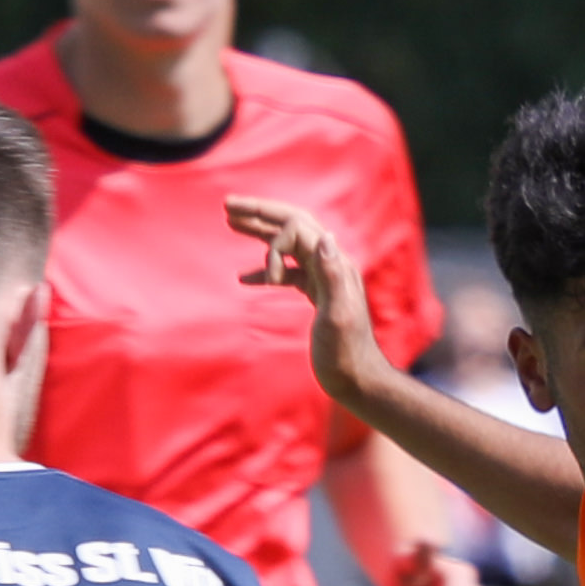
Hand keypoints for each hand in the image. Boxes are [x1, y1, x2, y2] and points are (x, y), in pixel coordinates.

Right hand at [223, 196, 383, 411]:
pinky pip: (288, 272)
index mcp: (335, 265)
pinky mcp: (316, 295)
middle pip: (292, 226)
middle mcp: (330, 265)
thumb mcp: (339, 316)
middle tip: (227, 205)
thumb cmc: (347, 354)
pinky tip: (244, 278)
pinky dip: (265, 270)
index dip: (274, 243)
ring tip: (230, 222)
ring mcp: (323, 279)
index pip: (298, 227)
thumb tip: (325, 237)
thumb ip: (333, 276)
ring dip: (259, 232)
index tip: (268, 280)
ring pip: (288, 245)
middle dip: (260, 213)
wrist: (357, 380)